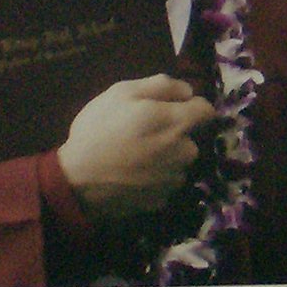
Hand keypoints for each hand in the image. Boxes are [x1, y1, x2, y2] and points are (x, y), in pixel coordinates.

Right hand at [56, 74, 212, 218]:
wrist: (79, 181)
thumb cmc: (99, 130)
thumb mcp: (122, 92)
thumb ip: (161, 85)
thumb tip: (187, 91)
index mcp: (177, 123)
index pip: (207, 111)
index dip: (191, 105)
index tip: (170, 107)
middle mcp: (184, 152)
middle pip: (189, 138)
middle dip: (173, 133)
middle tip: (142, 133)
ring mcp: (174, 180)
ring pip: (177, 162)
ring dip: (165, 157)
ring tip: (134, 156)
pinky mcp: (162, 201)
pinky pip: (164, 183)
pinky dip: (154, 178)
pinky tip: (131, 174)